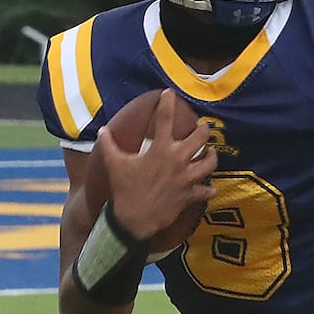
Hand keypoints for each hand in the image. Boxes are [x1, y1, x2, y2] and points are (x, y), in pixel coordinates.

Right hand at [102, 92, 216, 240]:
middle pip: (200, 139)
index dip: (168, 103)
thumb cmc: (125, 190)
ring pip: (210, 163)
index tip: (170, 93)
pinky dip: (209, 189)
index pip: (165, 120)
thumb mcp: (115, 165)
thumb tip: (102, 130)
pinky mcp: (190, 195)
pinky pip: (207, 191)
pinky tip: (209, 187)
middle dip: (203, 130)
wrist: (135, 219)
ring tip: (211, 153)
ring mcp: (187, 179)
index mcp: (159, 150)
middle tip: (203, 127)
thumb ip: (109, 145)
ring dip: (212, 157)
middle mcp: (177, 161)